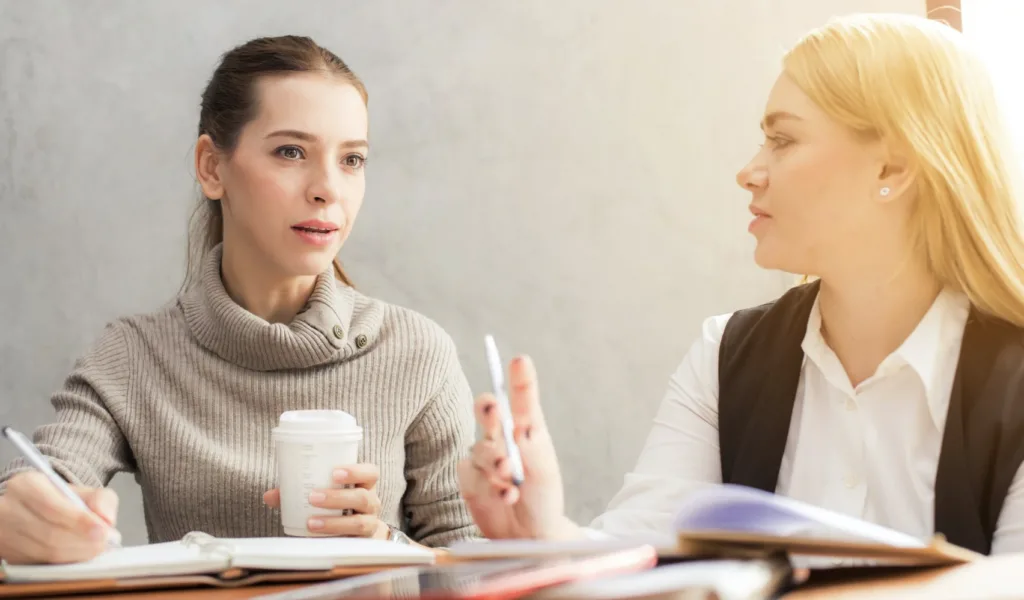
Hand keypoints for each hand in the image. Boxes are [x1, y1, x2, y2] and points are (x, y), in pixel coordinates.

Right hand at [0, 471, 118, 563]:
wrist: (37, 510)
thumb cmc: (61, 500)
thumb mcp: (84, 490)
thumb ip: (102, 499)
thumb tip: (107, 520)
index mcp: (26, 486)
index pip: (52, 507)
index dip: (79, 521)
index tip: (102, 530)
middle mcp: (9, 509)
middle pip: (49, 533)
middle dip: (82, 541)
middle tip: (103, 542)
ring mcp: (6, 535)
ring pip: (45, 551)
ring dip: (76, 553)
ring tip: (95, 548)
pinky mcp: (9, 554)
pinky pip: (41, 563)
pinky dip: (65, 562)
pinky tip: (79, 555)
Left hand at [263, 464, 389, 539]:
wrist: (356, 534)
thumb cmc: (337, 506)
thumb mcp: (324, 493)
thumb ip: (298, 492)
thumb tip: (270, 496)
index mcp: (364, 485)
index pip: (370, 473)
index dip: (356, 471)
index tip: (334, 473)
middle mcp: (371, 503)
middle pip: (363, 498)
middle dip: (337, 497)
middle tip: (313, 497)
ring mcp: (370, 524)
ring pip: (359, 523)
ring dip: (334, 522)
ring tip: (311, 522)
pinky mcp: (362, 543)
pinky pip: (352, 543)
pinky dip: (333, 539)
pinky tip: (316, 538)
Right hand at [458, 355, 580, 539]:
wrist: (529, 534)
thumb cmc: (542, 497)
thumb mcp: (544, 470)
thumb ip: (530, 446)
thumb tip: (518, 424)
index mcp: (527, 429)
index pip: (522, 399)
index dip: (520, 379)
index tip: (520, 361)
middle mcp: (502, 437)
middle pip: (488, 411)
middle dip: (488, 409)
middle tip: (494, 410)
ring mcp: (483, 457)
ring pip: (481, 448)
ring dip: (495, 463)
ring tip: (511, 481)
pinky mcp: (469, 477)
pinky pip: (472, 473)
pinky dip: (490, 485)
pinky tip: (506, 496)